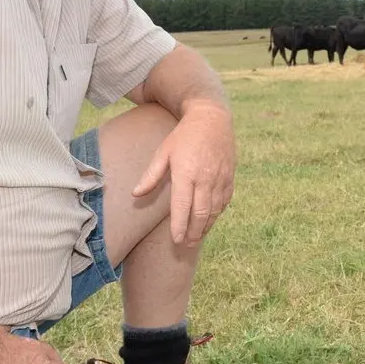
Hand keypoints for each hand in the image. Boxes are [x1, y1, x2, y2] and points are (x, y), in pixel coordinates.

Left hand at [132, 103, 235, 246]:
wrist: (212, 118)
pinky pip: (225, 201)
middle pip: (200, 214)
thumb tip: (135, 194)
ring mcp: (220, 178)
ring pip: (214, 211)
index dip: (179, 226)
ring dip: (206, 227)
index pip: (182, 206)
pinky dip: (217, 214)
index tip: (175, 240)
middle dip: (193, 233)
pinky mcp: (230, 177)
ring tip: (196, 238)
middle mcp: (205, 178)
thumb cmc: (183, 136)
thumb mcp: (164, 152)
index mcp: (186, 173)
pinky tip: (209, 221)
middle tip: (185, 245)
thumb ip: (151, 175)